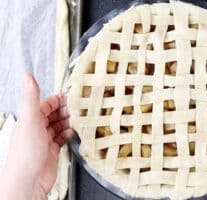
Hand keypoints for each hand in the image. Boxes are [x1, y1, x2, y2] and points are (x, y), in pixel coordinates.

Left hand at [0, 75, 72, 199]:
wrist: (29, 180)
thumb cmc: (26, 152)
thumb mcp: (30, 120)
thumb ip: (31, 98)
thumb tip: (28, 77)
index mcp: (30, 119)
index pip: (46, 104)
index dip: (58, 99)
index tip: (71, 95)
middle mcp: (37, 128)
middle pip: (54, 114)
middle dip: (66, 110)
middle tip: (79, 108)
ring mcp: (45, 139)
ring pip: (59, 125)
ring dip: (69, 121)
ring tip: (79, 119)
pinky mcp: (52, 150)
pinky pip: (62, 138)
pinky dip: (68, 134)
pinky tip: (73, 132)